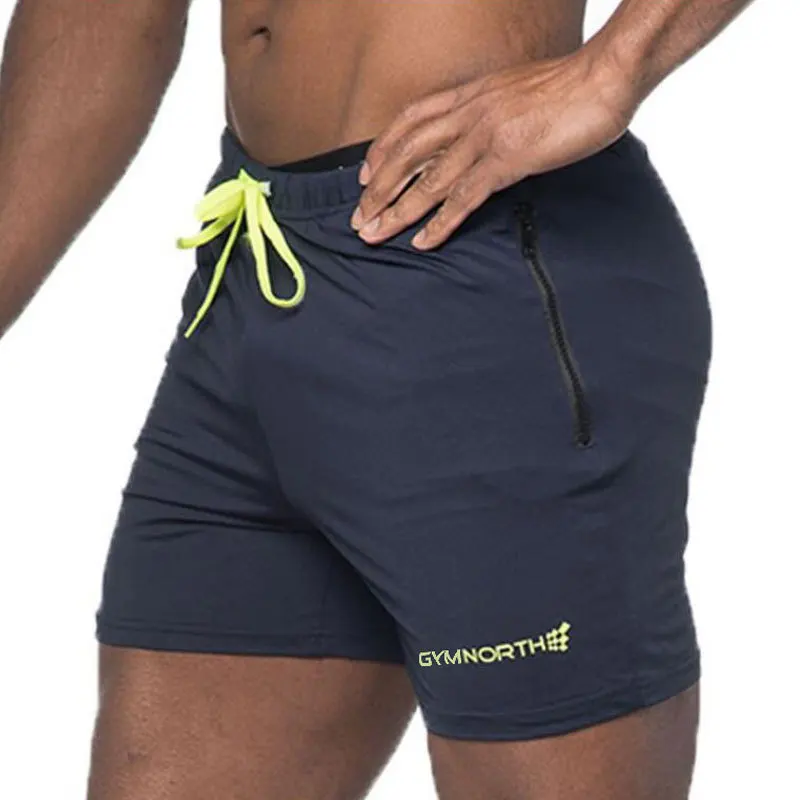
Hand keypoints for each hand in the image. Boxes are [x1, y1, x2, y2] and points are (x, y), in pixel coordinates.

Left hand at [351, 48, 633, 248]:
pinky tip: (423, 241)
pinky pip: (464, 197)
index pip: (410, 121)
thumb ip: (492, 112)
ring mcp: (486, 135)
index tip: (366, 175)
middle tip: (359, 218)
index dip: (383, 149)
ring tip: (374, 235)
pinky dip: (440, 222)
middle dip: (378, 189)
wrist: (605, 76)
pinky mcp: (508, 158)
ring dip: (397, 211)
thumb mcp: (516, 92)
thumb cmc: (570, 86)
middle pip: (407, 153)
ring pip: (428, 179)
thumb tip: (482, 136)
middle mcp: (469, 113)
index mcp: (470, 94)